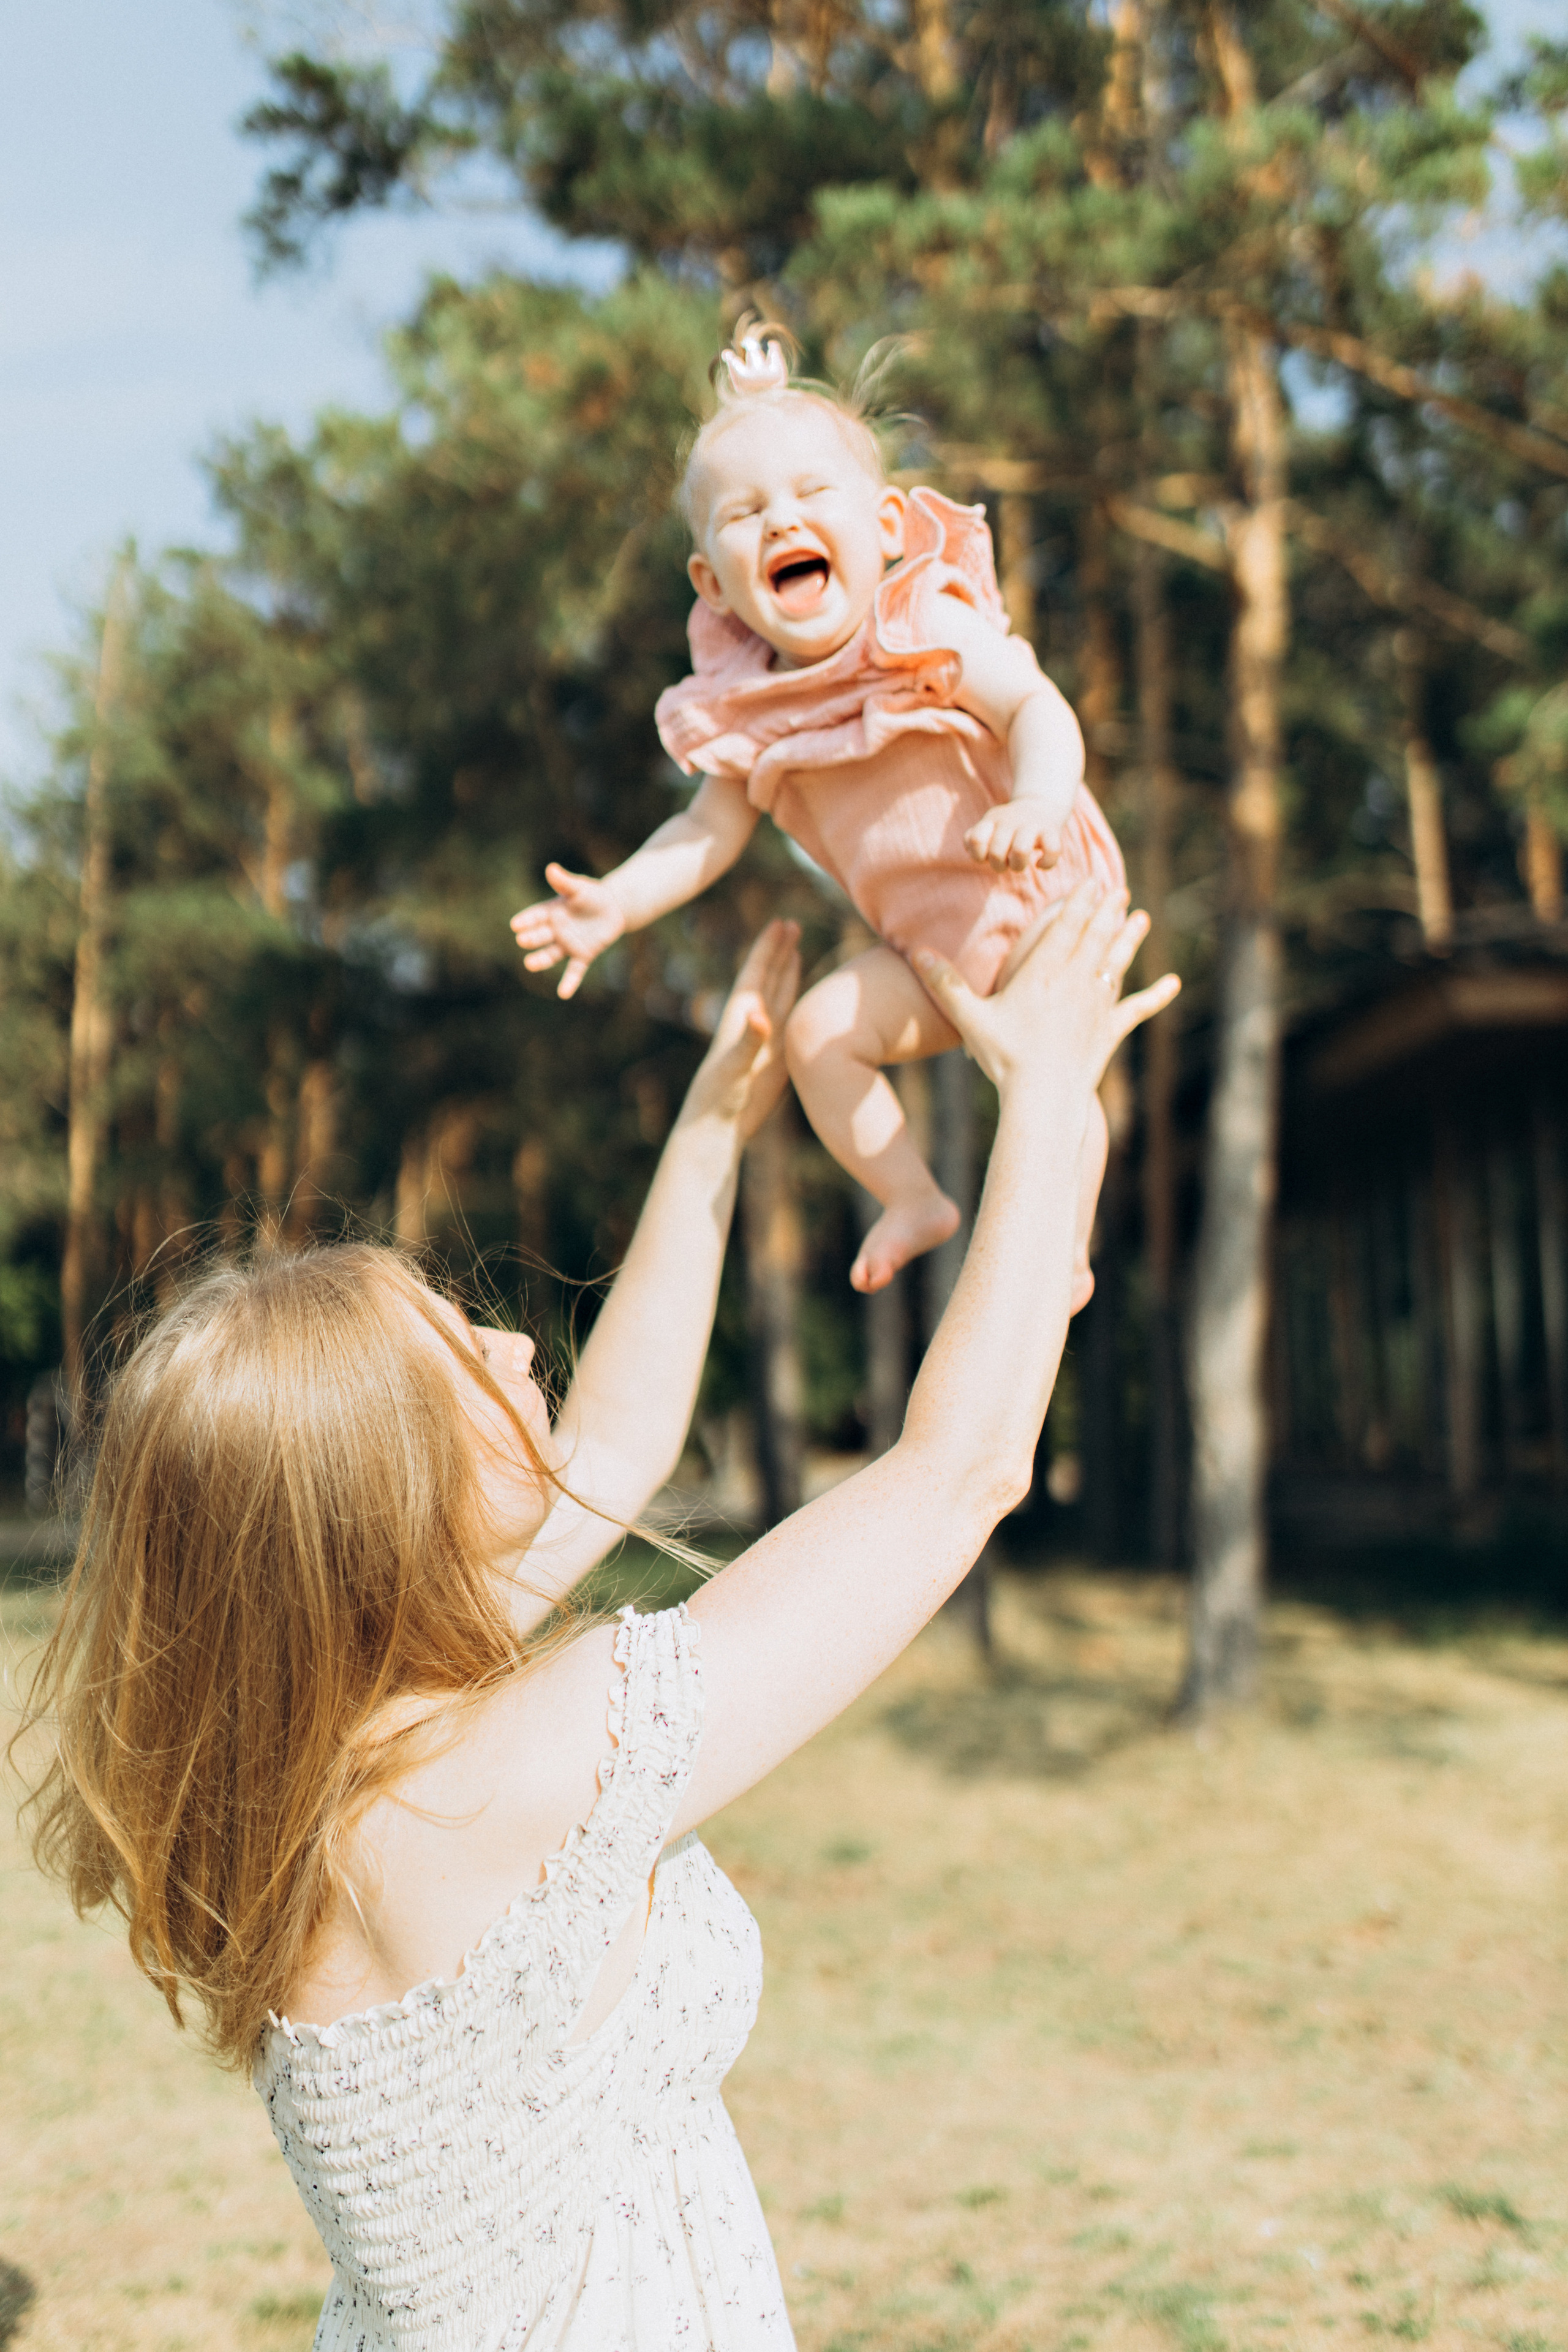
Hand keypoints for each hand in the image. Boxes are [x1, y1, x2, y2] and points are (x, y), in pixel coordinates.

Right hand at [511, 863, 627, 998]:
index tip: (515, 924)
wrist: (613, 907)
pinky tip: (563, 993)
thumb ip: (565, 882)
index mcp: (552, 912)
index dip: (527, 920)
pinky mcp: (583, 955)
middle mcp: (556, 930)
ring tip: (529, 964)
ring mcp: (568, 945)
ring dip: (541, 960)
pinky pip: (575, 970)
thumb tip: (551, 868)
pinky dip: (569, 982)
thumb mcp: (580, 887)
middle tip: (523, 940)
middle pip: (541, 936)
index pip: (536, 916)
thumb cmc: (592, 895)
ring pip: (551, 954)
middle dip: (532, 938)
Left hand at [681, 921, 800, 1141]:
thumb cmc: (719, 1098)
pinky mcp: (776, 1056)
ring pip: (779, 995)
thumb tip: (761, 1014)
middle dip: (780, 951)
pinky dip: (794, 1001)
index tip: (781, 923)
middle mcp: (753, 1023)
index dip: (768, 948)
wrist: (718, 1126)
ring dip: (787, 971)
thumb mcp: (734, 1068)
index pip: (757, 973)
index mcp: (740, 1017)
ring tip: (795, 948)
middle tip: (792, 924)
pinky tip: (798, 991)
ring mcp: (766, 1039)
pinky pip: (788, 1020)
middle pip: (769, 977)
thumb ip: (749, 1041)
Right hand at [911, 880, 1178, 1100]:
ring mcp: (1097, 1006)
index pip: (1066, 928)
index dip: (1079, 902)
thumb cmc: (1004, 1058)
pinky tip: (1173, 984)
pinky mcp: (1110, 1032)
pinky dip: (1156, 995)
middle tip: (1119, 888)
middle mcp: (1076, 983)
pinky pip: (1137, 1009)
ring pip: (1119, 963)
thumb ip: (945, 983)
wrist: (1043, 1097)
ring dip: (1131, 939)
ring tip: (1142, 918)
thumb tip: (915, 952)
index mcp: (1043, 974)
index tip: (1091, 881)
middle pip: (1096, 937)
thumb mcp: (969, 1018)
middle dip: (1108, 910)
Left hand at [964, 795, 1068, 872]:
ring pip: (1021, 850)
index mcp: (992, 820)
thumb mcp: (989, 826)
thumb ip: (973, 839)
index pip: (975, 839)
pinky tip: (1039, 864)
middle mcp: (1011, 821)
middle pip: (997, 852)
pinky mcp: (1052, 831)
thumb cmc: (1008, 826)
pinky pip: (1052, 850)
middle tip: (1005, 863)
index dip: (979, 855)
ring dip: (1018, 865)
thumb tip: (970, 850)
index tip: (986, 856)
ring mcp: (1032, 825)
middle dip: (999, 866)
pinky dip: (1045, 863)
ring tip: (1019, 864)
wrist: (1040, 805)